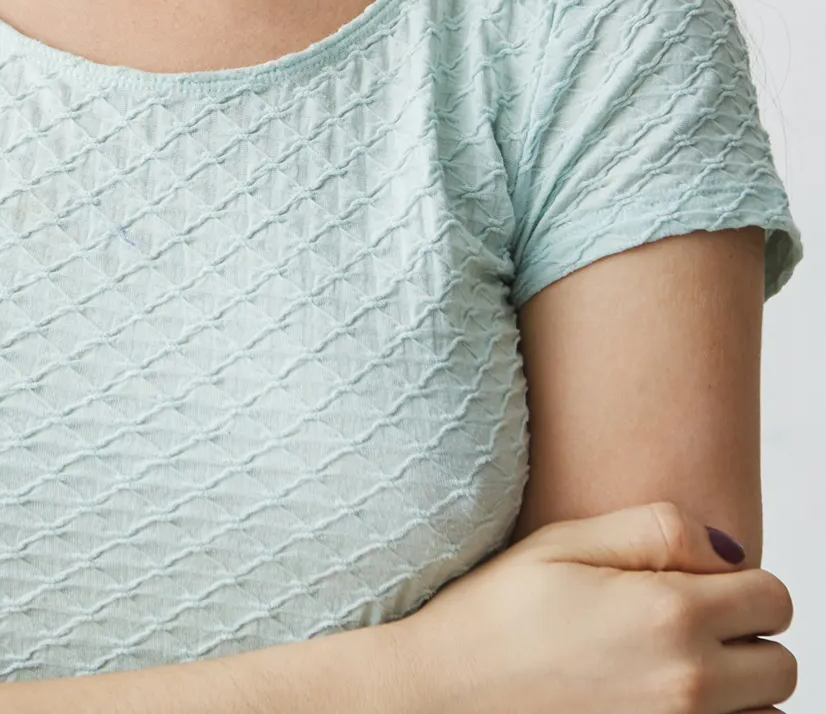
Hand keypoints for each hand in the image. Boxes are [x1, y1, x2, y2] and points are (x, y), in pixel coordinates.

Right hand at [396, 500, 794, 713]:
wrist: (441, 697)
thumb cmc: (495, 614)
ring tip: (670, 668)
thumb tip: (731, 552)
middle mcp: (688, 686)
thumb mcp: (566, 544)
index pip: (775, 599)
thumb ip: (658, 530)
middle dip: (747, 639)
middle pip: (783, 667)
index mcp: (670, 615)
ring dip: (737, 693)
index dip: (743, 584)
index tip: (700, 583)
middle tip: (686, 625)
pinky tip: (657, 701)